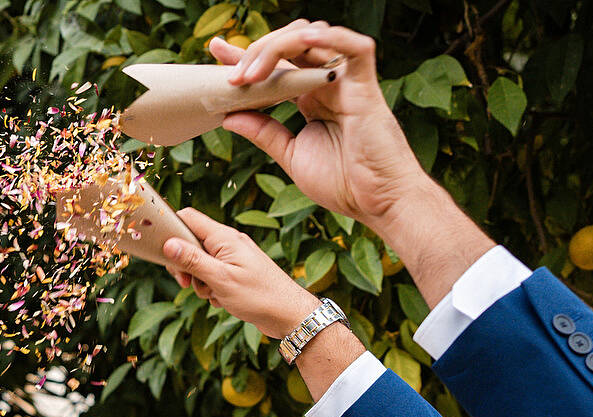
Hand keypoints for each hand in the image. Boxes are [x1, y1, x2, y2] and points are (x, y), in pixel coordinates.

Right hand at [161, 208, 321, 338]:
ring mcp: (233, 257)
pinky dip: (212, 288)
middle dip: (184, 265)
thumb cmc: (258, 295)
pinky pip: (213, 275)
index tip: (164, 254)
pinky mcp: (236, 271)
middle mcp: (228, 242)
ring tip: (213, 294)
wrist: (287, 313)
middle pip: (191, 243)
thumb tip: (168, 243)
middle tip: (188, 284)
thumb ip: (193, 260)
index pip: (188, 218)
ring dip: (199, 281)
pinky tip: (222, 299)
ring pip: (201, 263)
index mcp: (224, 237)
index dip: (172, 231)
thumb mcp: (220, 279)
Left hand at [212, 23, 436, 233]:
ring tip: (251, 75)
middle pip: (291, 43)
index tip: (217, 51)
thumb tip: (228, 116)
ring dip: (278, 47)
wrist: (376, 203)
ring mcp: (348, 81)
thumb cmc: (343, 183)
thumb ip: (263, 133)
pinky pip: (356, 47)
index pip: (276, 64)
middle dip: (257, 50)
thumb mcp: (291, 155)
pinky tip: (301, 42)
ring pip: (314, 37)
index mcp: (311, 96)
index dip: (247, 54)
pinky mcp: (367, 86)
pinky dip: (329, 38)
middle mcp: (328, 82)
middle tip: (232, 77)